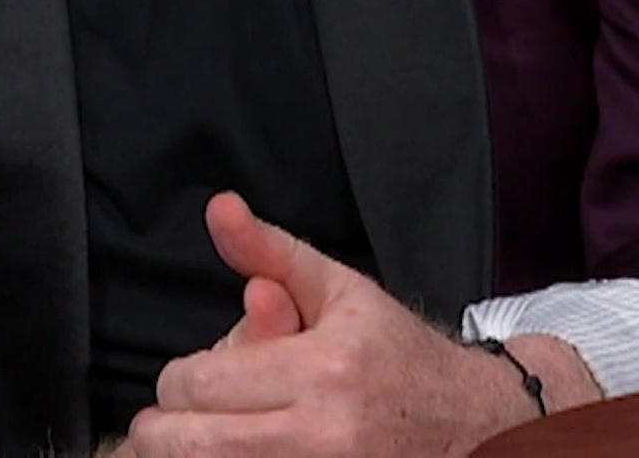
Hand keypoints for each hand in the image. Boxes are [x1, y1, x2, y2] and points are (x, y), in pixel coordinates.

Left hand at [128, 191, 591, 453]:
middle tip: (166, 423)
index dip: (176, 383)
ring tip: (194, 440)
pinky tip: (233, 453)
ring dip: (189, 457)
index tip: (183, 380)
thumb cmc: (395, 352)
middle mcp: (326, 433)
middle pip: (198, 446)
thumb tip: (217, 206)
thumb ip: (269, 250)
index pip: (203, 384)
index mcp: (324, 367)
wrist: (473, 424)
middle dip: (165, 433)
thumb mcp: (339, 288)